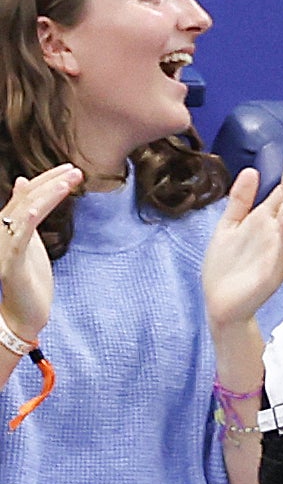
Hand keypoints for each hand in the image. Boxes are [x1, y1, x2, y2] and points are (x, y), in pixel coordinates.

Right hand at [0, 165, 81, 340]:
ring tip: (65, 183)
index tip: (70, 169)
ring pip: (23, 214)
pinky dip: (25, 221)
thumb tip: (24, 184)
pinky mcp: (11, 264)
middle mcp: (3, 231)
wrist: (23, 314)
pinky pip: (17, 239)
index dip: (47, 180)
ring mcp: (5, 247)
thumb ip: (27, 215)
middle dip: (50, 183)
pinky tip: (36, 207)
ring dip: (45, 196)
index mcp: (9, 225)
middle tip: (75, 171)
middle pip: (26, 199)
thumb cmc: (28, 278)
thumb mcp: (29, 240)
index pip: (28, 195)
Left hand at [202, 160, 282, 331]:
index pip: (281, 198)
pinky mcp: (272, 273)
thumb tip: (252, 171)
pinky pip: (282, 253)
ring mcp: (276, 256)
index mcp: (265, 226)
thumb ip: (240, 200)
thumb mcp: (228, 225)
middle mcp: (275, 238)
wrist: (220, 303)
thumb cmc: (225, 268)